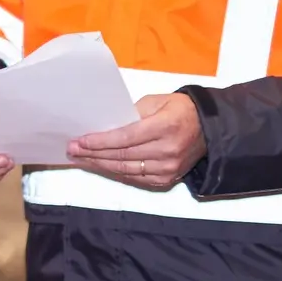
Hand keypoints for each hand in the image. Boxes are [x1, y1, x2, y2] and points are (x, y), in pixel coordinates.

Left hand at [67, 94, 204, 189]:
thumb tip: (106, 126)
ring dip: (100, 165)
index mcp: (165, 126)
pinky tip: (101, 166)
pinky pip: (135, 178)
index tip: (80, 141)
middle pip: (122, 156)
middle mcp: (167, 151)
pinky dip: (115, 172)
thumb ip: (132, 113)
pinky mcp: (166, 180)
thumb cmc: (180, 110)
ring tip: (81, 159)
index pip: (125, 138)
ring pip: (125, 170)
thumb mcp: (157, 101)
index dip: (100, 141)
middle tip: (72, 150)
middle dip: (93, 154)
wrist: (208, 129)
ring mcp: (168, 169)